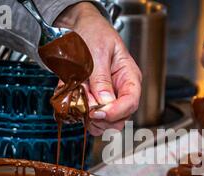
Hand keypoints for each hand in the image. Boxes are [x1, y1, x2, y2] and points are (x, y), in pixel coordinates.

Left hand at [54, 3, 141, 135]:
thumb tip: (105, 102)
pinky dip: (78, 113)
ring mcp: (106, 97)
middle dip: (101, 116)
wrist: (76, 26)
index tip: (98, 112)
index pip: (131, 103)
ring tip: (78, 96)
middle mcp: (120, 90)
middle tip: (84, 104)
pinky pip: (89, 117)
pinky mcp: (93, 100)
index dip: (116, 112)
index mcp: (129, 77)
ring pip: (104, 122)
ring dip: (88, 115)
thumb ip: (101, 79)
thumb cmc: (93, 32)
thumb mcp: (97, 52)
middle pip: (119, 118)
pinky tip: (72, 98)